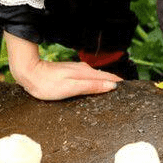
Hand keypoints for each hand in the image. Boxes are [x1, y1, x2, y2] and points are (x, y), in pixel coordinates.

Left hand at [4, 31, 121, 100]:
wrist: (29, 74)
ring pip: (97, 76)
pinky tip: (97, 86)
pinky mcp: (71, 73)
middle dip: (116, 83)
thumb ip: (92, 86)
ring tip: (116, 90)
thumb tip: (111, 86)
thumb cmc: (48, 84)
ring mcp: (77, 70)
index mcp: (86, 73)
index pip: (109, 78)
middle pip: (105, 77)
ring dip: (107, 82)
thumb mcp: (71, 88)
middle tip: (128, 92)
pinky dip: (97, 81)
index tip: (133, 89)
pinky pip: (89, 77)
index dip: (120, 84)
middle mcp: (84, 70)